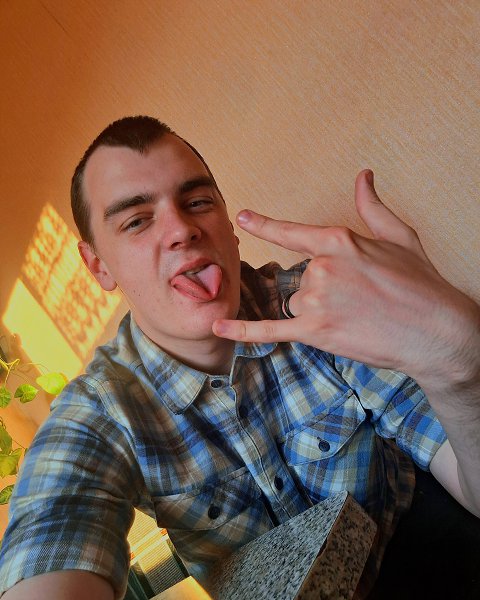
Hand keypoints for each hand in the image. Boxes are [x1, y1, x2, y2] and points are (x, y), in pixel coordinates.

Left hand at [213, 170, 478, 391]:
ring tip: (356, 317)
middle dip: (325, 290)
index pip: (291, 232)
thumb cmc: (421, 283)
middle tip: (361, 300)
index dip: (265, 224)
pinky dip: (242, 330)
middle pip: (302, 279)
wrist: (436, 331)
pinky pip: (270, 330)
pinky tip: (219, 328)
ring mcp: (316, 301)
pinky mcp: (315, 332)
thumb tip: (364, 176)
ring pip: (298, 305)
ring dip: (318, 313)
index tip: (243, 217)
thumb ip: (373, 207)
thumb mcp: (400, 236)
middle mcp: (321, 268)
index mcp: (338, 241)